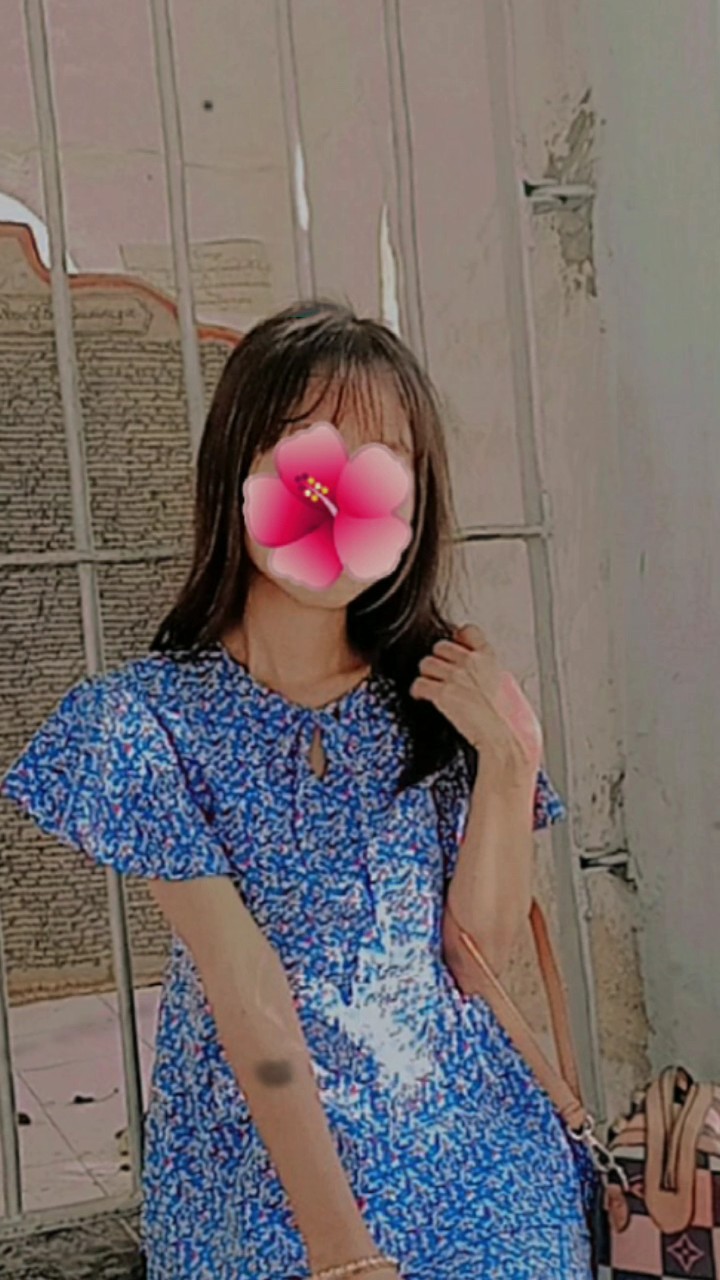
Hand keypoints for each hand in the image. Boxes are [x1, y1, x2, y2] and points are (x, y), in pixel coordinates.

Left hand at [409, 623, 542, 770]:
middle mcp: (471, 663)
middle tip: (441, 673)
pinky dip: (418, 692)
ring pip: (426, 663)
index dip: (458, 639)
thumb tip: (487, 676)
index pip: (468, 631)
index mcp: (490, 658)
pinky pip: (419, 684)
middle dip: (440, 660)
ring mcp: (455, 677)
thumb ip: (493, 673)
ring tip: (431, 686)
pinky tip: (423, 698)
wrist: (508, 740)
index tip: (455, 646)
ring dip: (427, 675)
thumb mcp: (510, 687)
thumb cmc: (514, 723)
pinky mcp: (443, 694)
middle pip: (441, 646)